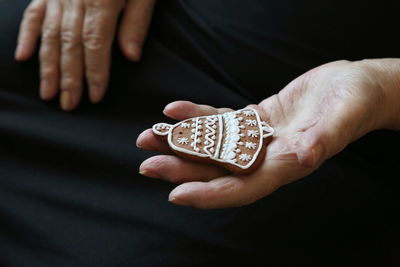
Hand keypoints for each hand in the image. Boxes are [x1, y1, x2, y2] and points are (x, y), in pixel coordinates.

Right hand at [15, 0, 155, 110]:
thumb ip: (136, 22)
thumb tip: (130, 57)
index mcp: (102, 1)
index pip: (96, 45)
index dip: (94, 72)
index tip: (94, 96)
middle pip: (70, 44)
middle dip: (69, 77)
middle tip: (68, 105)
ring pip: (50, 34)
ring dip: (48, 65)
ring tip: (47, 92)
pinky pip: (34, 13)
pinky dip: (27, 35)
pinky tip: (23, 56)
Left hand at [136, 59, 399, 208]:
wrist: (354, 87)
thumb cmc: (354, 103)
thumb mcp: (344, 118)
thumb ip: (323, 139)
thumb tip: (306, 156)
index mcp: (286, 165)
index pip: (242, 187)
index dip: (210, 194)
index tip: (176, 195)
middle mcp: (266, 156)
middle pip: (217, 169)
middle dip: (181, 168)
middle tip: (146, 165)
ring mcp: (257, 138)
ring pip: (213, 145)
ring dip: (180, 142)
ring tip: (149, 137)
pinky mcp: (254, 119)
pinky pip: (220, 119)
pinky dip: (197, 115)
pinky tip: (174, 111)